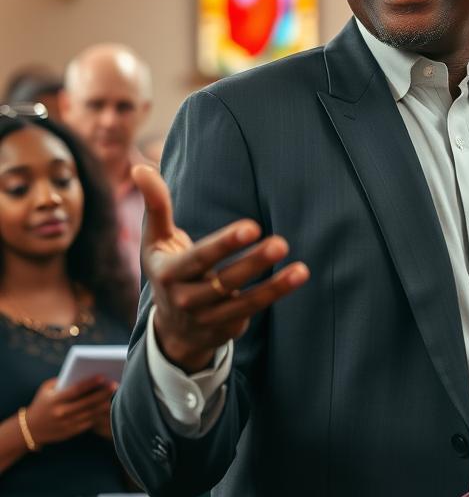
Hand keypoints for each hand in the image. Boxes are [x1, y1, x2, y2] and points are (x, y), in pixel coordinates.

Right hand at [26, 376, 117, 446]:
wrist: (31, 429)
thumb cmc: (42, 403)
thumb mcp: (46, 389)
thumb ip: (62, 381)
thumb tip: (84, 373)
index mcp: (55, 400)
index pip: (76, 390)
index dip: (90, 383)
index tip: (103, 376)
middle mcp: (62, 413)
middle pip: (87, 402)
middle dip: (102, 393)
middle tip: (115, 384)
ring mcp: (67, 424)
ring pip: (91, 413)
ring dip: (104, 404)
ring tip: (116, 396)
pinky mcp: (72, 432)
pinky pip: (90, 422)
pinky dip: (100, 415)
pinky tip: (108, 407)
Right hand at [134, 165, 309, 371]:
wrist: (172, 328)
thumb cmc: (168, 270)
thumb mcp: (155, 240)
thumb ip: (155, 205)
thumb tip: (140, 168)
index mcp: (169, 273)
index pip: (200, 258)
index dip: (225, 243)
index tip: (252, 227)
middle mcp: (187, 299)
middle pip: (224, 280)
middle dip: (253, 262)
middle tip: (281, 243)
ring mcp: (208, 318)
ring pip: (244, 301)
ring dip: (274, 286)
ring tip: (301, 270)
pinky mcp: (227, 328)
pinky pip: (253, 310)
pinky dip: (274, 295)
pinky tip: (296, 276)